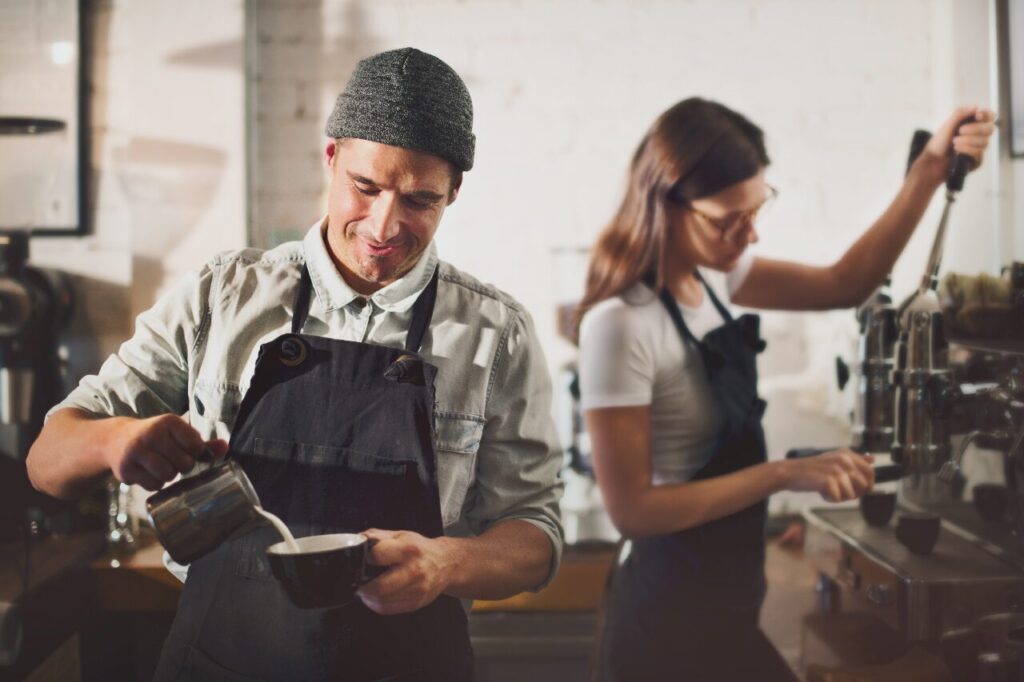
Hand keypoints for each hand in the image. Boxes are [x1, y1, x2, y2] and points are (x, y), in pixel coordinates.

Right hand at [104, 414, 227, 490]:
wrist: (115, 440)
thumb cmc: (155, 438)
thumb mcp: (176, 434)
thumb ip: (201, 442)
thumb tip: (226, 447)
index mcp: (168, 422)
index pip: (196, 446)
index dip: (196, 453)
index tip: (187, 451)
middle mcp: (152, 434)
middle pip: (184, 464)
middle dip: (182, 466)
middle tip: (173, 460)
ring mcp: (136, 451)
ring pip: (169, 475)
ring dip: (169, 476)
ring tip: (162, 466)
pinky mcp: (126, 468)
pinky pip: (154, 485)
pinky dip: (155, 483)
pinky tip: (149, 473)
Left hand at [356, 529, 455, 614]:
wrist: (446, 563)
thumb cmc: (421, 549)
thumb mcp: (401, 535)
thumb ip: (378, 536)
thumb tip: (358, 540)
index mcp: (408, 550)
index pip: (377, 556)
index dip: (364, 558)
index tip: (361, 560)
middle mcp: (415, 571)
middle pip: (379, 587)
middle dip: (363, 587)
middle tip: (358, 583)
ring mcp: (417, 589)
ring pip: (382, 601)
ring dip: (368, 597)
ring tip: (367, 590)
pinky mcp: (416, 603)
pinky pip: (388, 609)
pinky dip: (376, 605)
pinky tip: (376, 598)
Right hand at [780, 448, 874, 501]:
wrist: (790, 472)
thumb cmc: (812, 469)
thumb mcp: (835, 459)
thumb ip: (855, 460)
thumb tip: (872, 459)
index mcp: (847, 454)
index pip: (870, 472)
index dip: (867, 484)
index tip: (857, 488)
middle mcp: (844, 460)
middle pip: (864, 486)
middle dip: (854, 493)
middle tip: (839, 489)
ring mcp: (836, 470)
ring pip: (852, 495)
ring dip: (840, 497)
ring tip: (828, 489)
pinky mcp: (828, 481)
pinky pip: (838, 499)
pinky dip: (830, 499)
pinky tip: (821, 492)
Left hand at [917, 106, 997, 183]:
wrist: (933, 159)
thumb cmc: (940, 140)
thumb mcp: (948, 124)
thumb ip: (960, 114)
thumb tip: (975, 107)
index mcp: (975, 123)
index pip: (990, 116)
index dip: (986, 115)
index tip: (977, 115)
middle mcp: (980, 135)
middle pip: (990, 129)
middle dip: (974, 129)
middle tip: (959, 131)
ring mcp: (979, 147)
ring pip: (985, 142)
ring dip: (968, 141)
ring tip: (954, 142)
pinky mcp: (977, 160)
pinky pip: (979, 153)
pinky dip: (967, 150)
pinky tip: (956, 150)